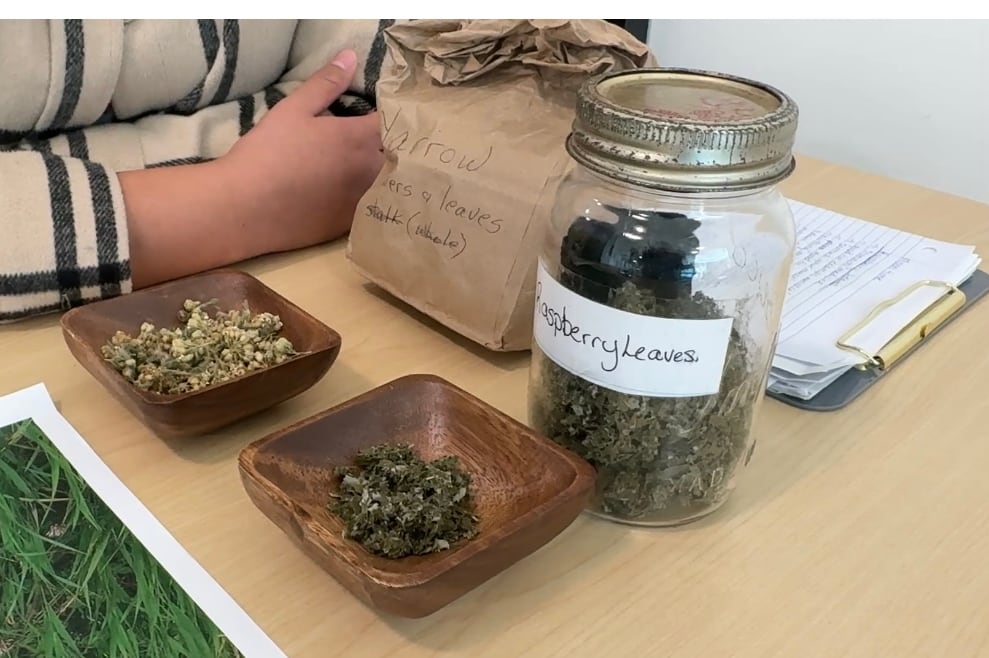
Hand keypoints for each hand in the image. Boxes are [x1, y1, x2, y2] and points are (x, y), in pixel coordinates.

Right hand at [223, 49, 384, 252]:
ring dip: (380, 173)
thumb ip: (326, 83)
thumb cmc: (268, 152)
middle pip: (394, 154)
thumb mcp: (293, 110)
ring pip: (384, 183)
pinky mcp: (350, 224)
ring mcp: (362, 200)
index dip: (390, 114)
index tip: (381, 112)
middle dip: (388, 145)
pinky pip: (369, 207)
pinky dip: (365, 198)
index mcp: (359, 138)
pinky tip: (347, 194)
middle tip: (370, 140)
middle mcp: (369, 171)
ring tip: (361, 166)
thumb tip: (350, 57)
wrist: (245, 208)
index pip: (393, 121)